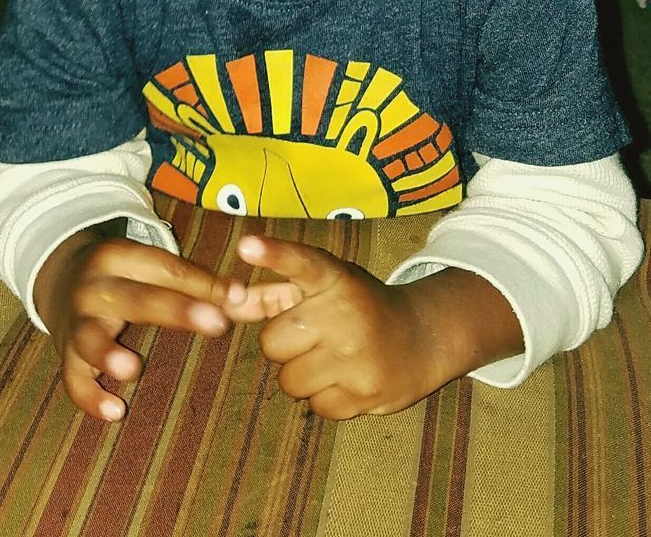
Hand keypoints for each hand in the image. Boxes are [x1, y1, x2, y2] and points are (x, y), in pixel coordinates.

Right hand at [35, 230, 246, 422]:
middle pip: (134, 297)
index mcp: (119, 257)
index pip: (164, 268)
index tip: (237, 298)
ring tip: (132, 368)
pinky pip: (72, 379)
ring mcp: (76, 322)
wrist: (60, 279)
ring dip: (108, 352)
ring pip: (89, 337)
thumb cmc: (125, 278)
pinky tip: (114, 412)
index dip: (201, 283)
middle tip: (216, 322)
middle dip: (175, 310)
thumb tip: (243, 297)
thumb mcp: (148, 266)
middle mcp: (94, 287)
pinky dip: (90, 397)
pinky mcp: (65, 355)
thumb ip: (194, 281)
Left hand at [228, 236, 522, 419]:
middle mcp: (345, 313)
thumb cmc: (357, 308)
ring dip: (302, 374)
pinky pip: (314, 406)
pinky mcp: (364, 393)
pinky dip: (324, 397)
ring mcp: (356, 356)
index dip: (273, 253)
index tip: (246, 244)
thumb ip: (273, 293)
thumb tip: (229, 304)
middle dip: (286, 343)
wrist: (422, 338)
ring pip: (288, 381)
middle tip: (315, 335)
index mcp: (335, 278)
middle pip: (272, 343)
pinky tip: (347, 378)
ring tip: (331, 357)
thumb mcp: (323, 288)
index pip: (301, 263)